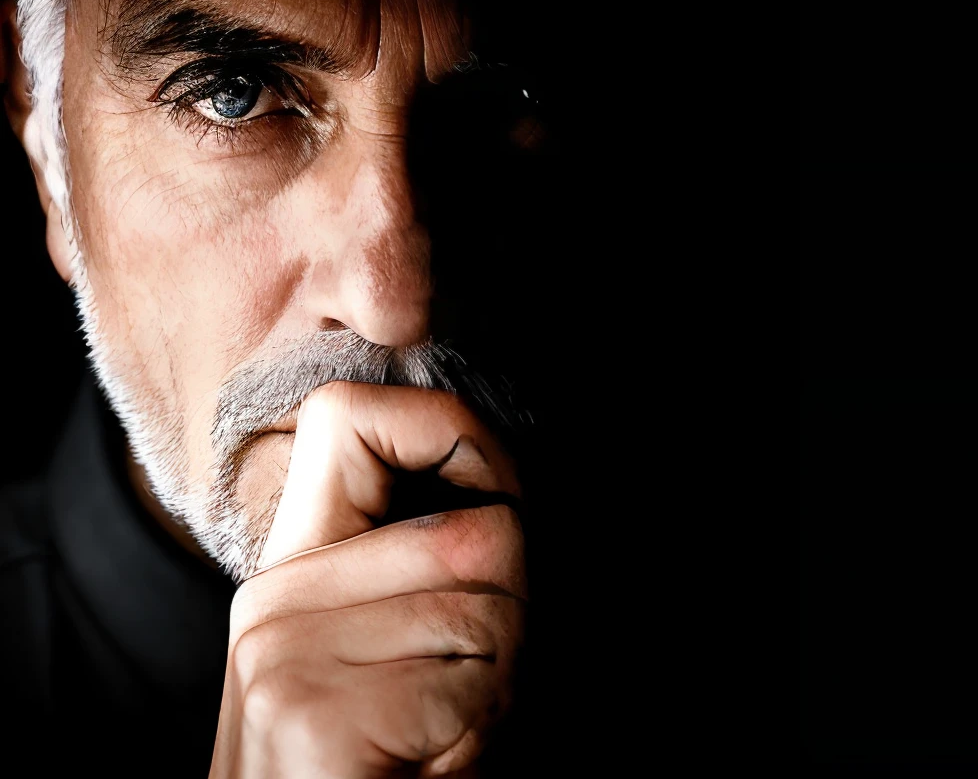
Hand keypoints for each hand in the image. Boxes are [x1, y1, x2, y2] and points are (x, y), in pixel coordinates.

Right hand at [208, 382, 525, 777]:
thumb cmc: (385, 765)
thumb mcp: (393, 651)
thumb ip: (418, 565)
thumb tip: (502, 492)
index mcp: (295, 572)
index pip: (352, 417)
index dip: (447, 428)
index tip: (492, 485)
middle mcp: (278, 597)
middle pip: (485, 530)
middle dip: (516, 613)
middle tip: (463, 690)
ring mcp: (287, 649)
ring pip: (497, 601)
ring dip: (505, 680)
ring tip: (442, 734)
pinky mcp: (314, 705)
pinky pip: (478, 675)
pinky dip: (486, 726)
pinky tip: (430, 764)